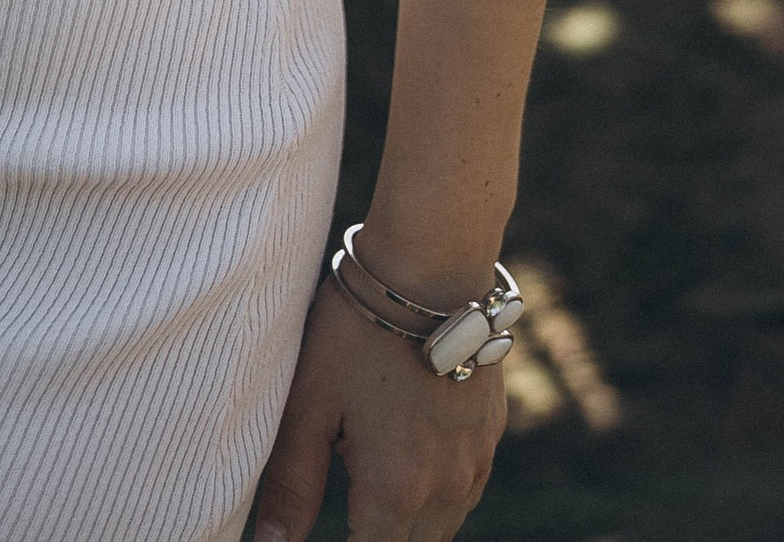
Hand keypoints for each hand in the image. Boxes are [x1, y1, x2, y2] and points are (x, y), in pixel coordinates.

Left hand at [250, 274, 503, 541]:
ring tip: (369, 473)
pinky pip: (465, 487)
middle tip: (346, 499)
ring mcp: (476, 462)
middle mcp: (446, 489)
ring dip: (408, 519)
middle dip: (376, 533)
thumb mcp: (310, 402)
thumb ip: (292, 484)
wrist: (431, 268)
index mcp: (396, 492)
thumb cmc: (358, 331)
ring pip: (443, 524)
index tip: (332, 523)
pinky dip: (437, 489)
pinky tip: (409, 450)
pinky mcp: (491, 432)